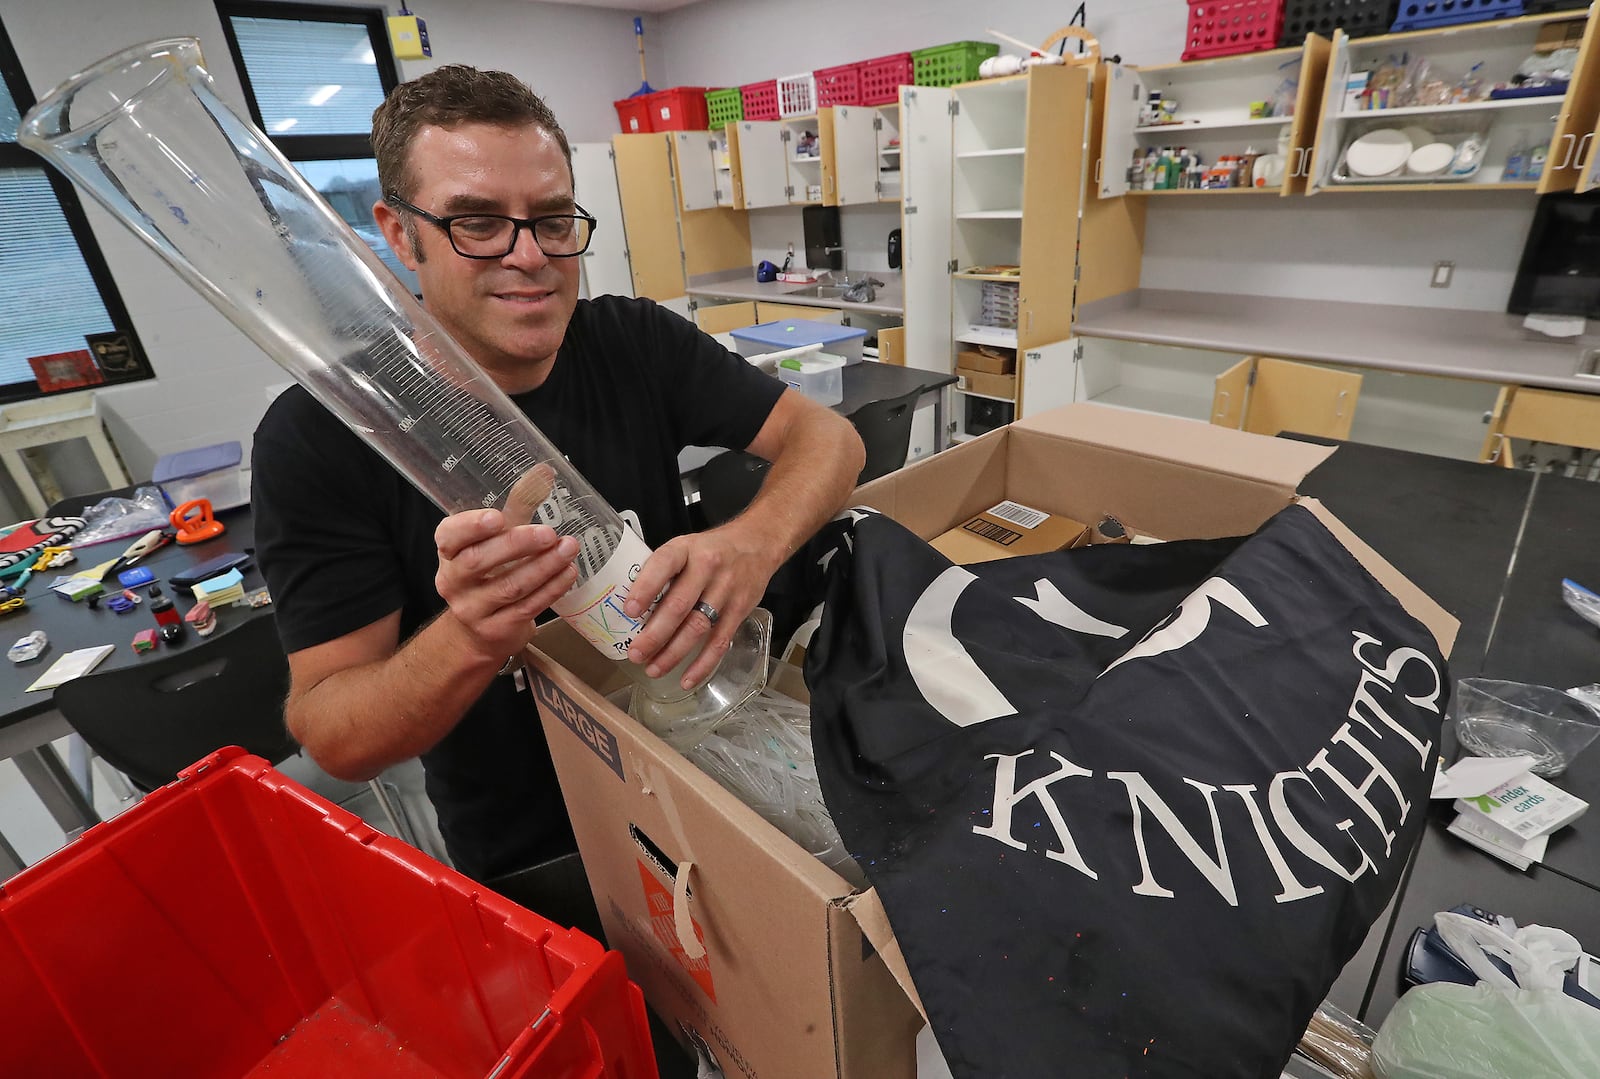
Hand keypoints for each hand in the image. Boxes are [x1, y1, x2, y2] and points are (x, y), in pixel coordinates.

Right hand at [434, 508, 578, 664]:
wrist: (479, 630)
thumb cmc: (490, 571)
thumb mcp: (496, 537)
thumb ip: (518, 505)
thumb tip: (546, 471)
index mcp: (448, 552)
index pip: (449, 536)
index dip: (471, 526)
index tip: (499, 517)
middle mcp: (454, 581)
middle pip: (479, 561)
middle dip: (517, 545)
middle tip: (549, 533)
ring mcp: (472, 609)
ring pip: (509, 587)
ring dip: (544, 567)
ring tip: (569, 549)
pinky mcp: (496, 630)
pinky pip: (527, 607)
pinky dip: (551, 589)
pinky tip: (568, 573)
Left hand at [623, 520, 780, 688]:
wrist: (756, 544)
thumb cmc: (710, 550)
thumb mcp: (684, 547)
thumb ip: (661, 572)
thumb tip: (631, 607)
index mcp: (686, 549)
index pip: (664, 565)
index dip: (646, 588)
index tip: (629, 611)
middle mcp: (707, 568)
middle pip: (679, 605)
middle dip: (655, 634)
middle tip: (635, 654)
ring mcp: (726, 591)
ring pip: (698, 627)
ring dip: (673, 653)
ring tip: (653, 669)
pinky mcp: (740, 611)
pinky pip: (720, 642)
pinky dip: (703, 665)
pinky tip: (686, 680)